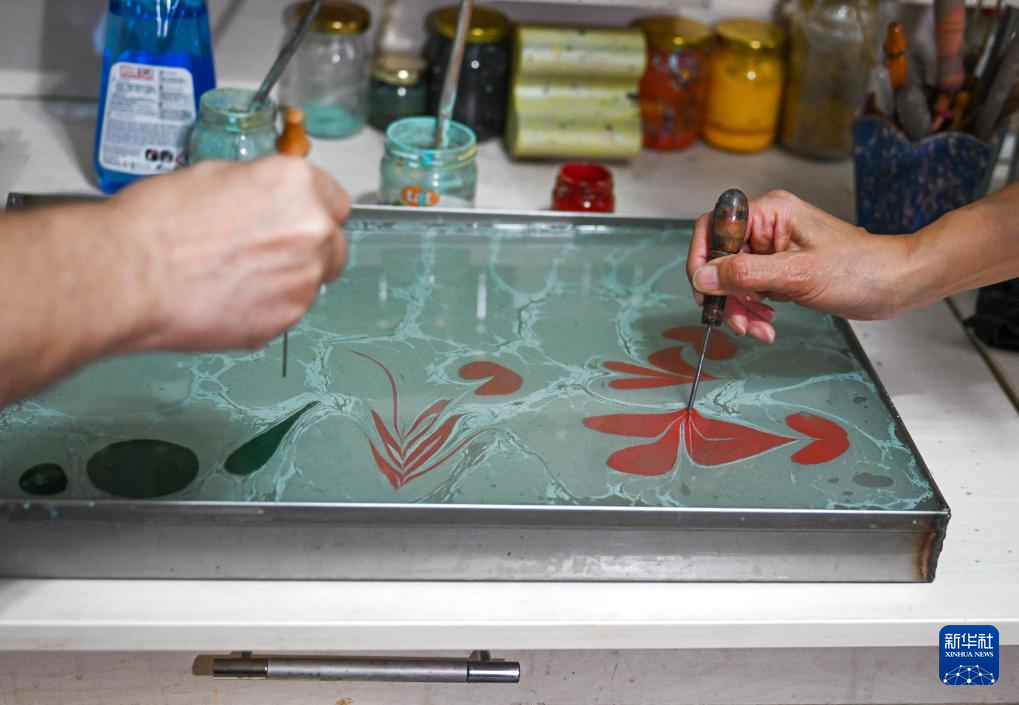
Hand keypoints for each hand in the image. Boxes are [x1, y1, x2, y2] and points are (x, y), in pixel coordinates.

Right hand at [110, 156, 349, 350]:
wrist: (130, 275)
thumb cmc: (158, 224)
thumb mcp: (215, 176)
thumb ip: (262, 190)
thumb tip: (271, 199)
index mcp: (298, 185)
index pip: (335, 201)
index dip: (313, 211)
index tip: (299, 219)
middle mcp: (312, 231)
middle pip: (333, 244)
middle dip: (308, 248)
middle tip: (266, 251)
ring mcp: (304, 279)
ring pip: (313, 280)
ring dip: (287, 278)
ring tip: (236, 275)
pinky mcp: (287, 318)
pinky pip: (289, 310)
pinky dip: (268, 306)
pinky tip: (230, 296)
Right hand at [686, 190, 914, 342]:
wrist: (894, 284)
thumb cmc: (859, 270)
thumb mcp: (797, 274)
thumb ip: (745, 274)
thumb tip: (703, 276)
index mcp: (770, 212)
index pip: (714, 226)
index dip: (702, 258)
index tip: (703, 290)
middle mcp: (767, 226)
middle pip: (721, 258)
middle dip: (725, 294)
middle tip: (737, 322)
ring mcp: (773, 249)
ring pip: (733, 279)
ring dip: (739, 308)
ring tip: (758, 328)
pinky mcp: (780, 269)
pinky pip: (750, 289)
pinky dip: (753, 309)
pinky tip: (767, 322)